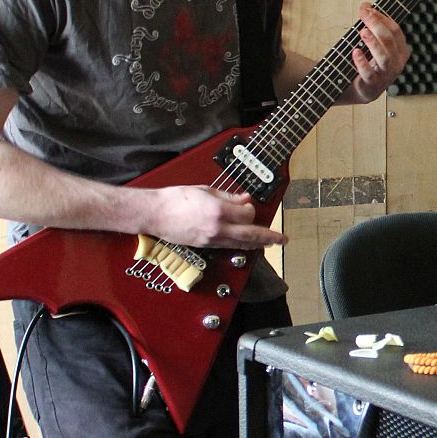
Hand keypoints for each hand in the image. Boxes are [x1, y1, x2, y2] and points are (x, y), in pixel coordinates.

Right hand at [146, 185, 287, 248]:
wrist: (154, 214)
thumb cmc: (175, 199)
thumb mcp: (204, 190)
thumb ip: (228, 196)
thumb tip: (245, 199)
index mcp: (218, 210)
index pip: (247, 214)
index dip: (251, 209)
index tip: (249, 205)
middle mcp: (217, 228)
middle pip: (251, 234)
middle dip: (269, 237)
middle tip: (282, 239)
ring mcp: (211, 239)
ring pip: (242, 244)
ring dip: (258, 244)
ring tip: (270, 243)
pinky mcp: (206, 246)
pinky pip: (229, 246)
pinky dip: (242, 245)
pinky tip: (248, 244)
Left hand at [348, 3, 410, 102]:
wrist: (363, 89)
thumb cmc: (370, 63)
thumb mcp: (376, 44)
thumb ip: (373, 26)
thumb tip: (366, 5)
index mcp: (401, 51)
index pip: (396, 30)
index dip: (382, 17)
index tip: (367, 8)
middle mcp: (397, 63)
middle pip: (390, 40)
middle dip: (376, 24)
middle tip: (364, 14)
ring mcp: (386, 75)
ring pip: (384, 56)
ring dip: (374, 42)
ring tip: (363, 31)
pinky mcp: (373, 84)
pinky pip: (369, 73)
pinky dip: (362, 62)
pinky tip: (355, 52)